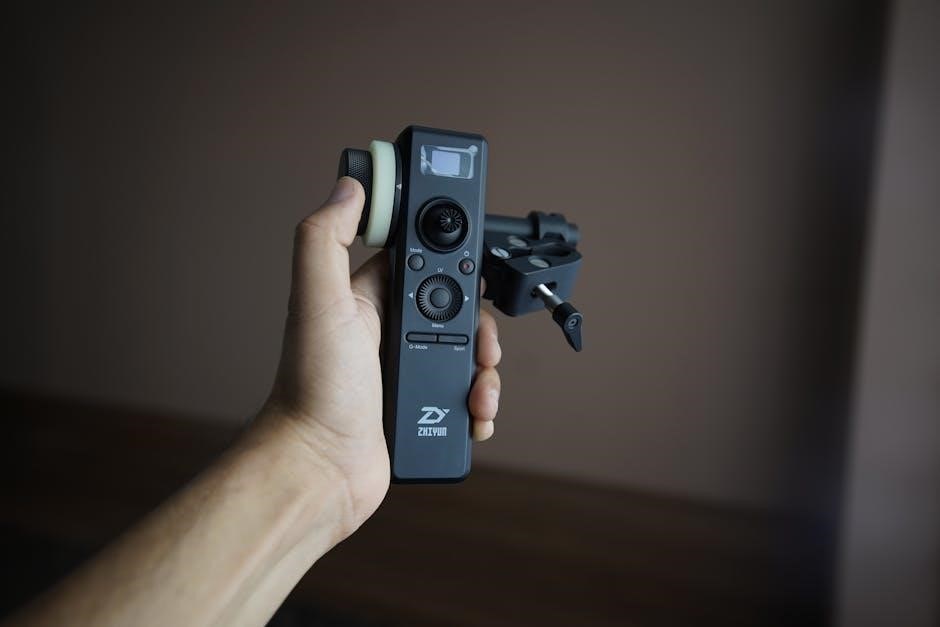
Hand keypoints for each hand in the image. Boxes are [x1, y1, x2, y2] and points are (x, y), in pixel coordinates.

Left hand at [260, 177, 501, 535]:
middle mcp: (389, 333)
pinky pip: (467, 395)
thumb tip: (349, 185)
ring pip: (469, 353)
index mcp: (368, 300)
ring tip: (479, 386)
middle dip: (481, 324)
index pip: (420, 259)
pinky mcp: (423, 408)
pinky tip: (475, 412)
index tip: (471, 264)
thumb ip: (326, 238)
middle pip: (458, 308)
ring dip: (487, 366)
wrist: (321, 469)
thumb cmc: (313, 390)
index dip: (450, 256)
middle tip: (481, 343)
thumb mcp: (317, 302)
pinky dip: (481, 402)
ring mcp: (407, 372)